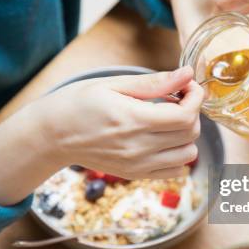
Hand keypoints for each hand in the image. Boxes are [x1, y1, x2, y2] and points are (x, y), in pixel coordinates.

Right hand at [0, 67, 202, 205]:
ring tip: (169, 119)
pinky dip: (178, 155)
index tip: (187, 85)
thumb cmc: (79, 103)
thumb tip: (187, 74)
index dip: (196, 97)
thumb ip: (153, 83)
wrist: (52, 135)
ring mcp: (137, 165)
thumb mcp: (113, 84)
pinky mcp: (135, 175)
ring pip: (188, 154)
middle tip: (177, 98)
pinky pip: (175, 171)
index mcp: (132, 120)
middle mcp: (137, 147)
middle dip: (192, 112)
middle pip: (190, 134)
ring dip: (187, 134)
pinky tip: (163, 139)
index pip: (185, 115)